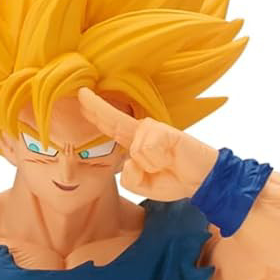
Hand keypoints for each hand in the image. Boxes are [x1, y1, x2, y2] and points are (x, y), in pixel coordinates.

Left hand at [77, 88, 219, 201]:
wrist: (199, 180)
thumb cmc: (172, 179)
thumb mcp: (143, 185)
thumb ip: (130, 177)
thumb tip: (130, 160)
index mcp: (134, 142)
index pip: (111, 126)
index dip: (95, 112)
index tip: (81, 97)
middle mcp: (142, 131)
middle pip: (113, 119)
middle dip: (96, 108)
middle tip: (80, 93)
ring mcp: (153, 130)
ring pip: (134, 152)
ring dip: (149, 167)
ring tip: (165, 165)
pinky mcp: (165, 131)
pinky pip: (147, 151)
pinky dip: (157, 162)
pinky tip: (170, 159)